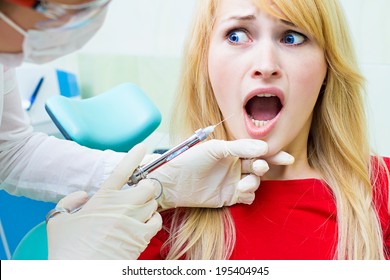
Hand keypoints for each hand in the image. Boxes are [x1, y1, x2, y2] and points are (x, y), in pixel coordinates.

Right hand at [47, 143, 161, 259]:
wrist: (78, 273)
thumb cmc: (66, 249)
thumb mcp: (58, 220)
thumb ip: (69, 201)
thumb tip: (83, 194)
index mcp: (102, 198)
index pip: (122, 170)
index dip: (134, 156)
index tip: (143, 146)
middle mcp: (121, 206)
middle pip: (148, 186)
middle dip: (146, 186)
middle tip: (139, 192)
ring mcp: (133, 221)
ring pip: (153, 203)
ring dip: (148, 203)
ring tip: (138, 210)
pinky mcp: (141, 237)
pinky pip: (157, 221)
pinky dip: (153, 219)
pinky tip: (144, 223)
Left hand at [144, 139, 293, 208]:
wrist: (173, 181)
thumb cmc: (190, 159)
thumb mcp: (215, 149)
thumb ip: (239, 148)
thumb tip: (264, 147)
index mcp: (233, 151)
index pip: (257, 151)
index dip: (273, 154)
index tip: (286, 157)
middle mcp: (235, 166)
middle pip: (259, 167)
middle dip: (262, 167)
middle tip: (257, 167)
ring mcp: (232, 182)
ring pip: (255, 183)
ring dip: (254, 183)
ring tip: (243, 184)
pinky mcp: (228, 197)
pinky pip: (247, 197)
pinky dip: (248, 195)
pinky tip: (239, 192)